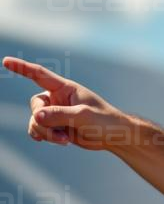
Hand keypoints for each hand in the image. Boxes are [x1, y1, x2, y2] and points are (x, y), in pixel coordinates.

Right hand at [2, 56, 125, 151]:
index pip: (39, 75)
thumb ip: (60, 115)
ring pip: (36, 121)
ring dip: (46, 133)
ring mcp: (56, 112)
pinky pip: (39, 130)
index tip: (5, 61)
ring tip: (64, 140)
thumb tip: (37, 116)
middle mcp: (57, 98)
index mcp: (65, 88)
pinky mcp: (56, 126)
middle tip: (59, 134)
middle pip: (36, 106)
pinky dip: (45, 137)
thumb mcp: (83, 116)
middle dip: (42, 121)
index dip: (22, 68)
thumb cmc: (104, 121)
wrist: (114, 136)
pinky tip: (58, 141)